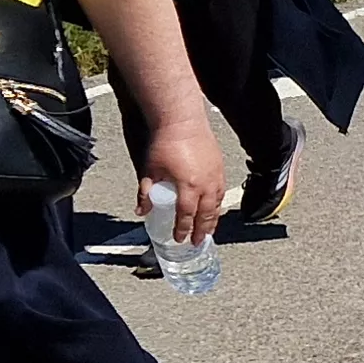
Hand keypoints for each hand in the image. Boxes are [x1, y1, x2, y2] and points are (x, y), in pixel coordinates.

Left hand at [141, 122, 224, 248]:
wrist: (182, 120)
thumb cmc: (166, 142)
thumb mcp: (151, 170)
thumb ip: (146, 192)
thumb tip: (141, 210)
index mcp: (188, 186)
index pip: (187, 215)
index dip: (183, 229)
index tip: (180, 239)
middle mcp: (206, 184)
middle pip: (206, 214)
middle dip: (202, 230)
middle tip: (198, 242)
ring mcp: (216, 175)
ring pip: (217, 204)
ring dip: (213, 220)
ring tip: (209, 230)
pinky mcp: (219, 166)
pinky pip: (222, 192)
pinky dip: (219, 204)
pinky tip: (215, 207)